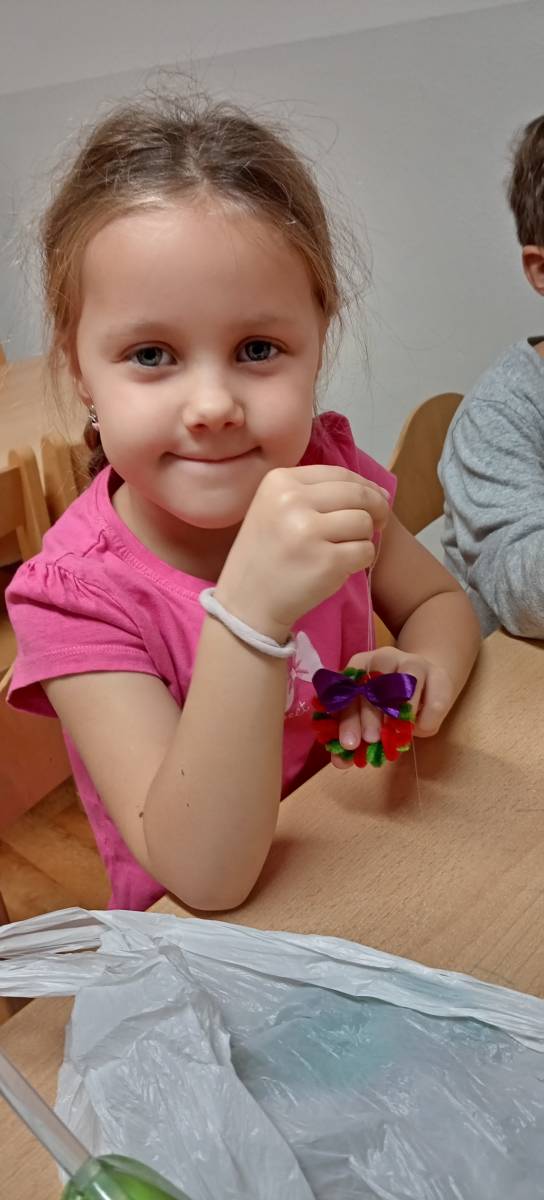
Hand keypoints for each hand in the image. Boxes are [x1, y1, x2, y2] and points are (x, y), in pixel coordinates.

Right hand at [217, 465, 390, 639]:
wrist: (246, 602)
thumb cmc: (266, 553)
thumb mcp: (276, 507)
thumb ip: (317, 493)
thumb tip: (377, 490)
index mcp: (279, 481)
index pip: (340, 473)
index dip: (365, 486)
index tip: (376, 499)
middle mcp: (293, 500)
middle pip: (358, 495)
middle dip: (376, 509)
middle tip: (376, 524)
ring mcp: (309, 531)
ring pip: (364, 522)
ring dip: (363, 538)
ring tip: (343, 548)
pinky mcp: (327, 561)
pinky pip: (366, 551)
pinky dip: (361, 560)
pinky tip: (341, 566)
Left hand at [331, 645, 454, 769]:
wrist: (425, 684)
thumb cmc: (387, 704)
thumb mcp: (365, 717)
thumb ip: (351, 736)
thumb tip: (339, 761)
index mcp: (359, 664)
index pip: (347, 688)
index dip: (346, 717)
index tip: (349, 744)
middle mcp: (384, 658)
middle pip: (375, 681)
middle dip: (370, 715)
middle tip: (370, 740)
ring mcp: (413, 663)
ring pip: (407, 681)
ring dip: (400, 711)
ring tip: (396, 735)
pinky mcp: (439, 675)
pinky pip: (434, 698)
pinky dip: (426, 719)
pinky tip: (419, 730)